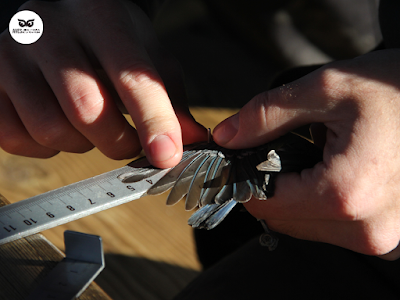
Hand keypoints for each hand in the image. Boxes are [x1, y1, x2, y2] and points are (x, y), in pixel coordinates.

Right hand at [0, 0, 205, 167]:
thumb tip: (190, 141)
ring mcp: (12, 54)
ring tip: (91, 125)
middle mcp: (50, 30)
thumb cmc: (112, 40)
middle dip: (118, 142)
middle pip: (87, 111)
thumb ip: (171, 100)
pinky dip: (46, 147)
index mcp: (102, 18)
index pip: (131, 75)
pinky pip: (17, 137)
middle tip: (130, 141)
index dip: (153, 121)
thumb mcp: (150, 57)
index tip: (167, 156)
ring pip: (51, 130)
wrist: (63, 15)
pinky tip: (60, 124)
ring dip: (82, 144)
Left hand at [213, 49, 399, 258]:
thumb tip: (227, 136)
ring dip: (295, 197)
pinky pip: (333, 228)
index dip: (242, 178)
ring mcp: (382, 239)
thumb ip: (266, 115)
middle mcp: (367, 230)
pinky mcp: (387, 235)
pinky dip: (319, 204)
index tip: (238, 156)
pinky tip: (330, 172)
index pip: (264, 203)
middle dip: (268, 187)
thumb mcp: (327, 90)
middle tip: (276, 151)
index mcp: (346, 195)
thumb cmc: (398, 88)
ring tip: (313, 158)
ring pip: (306, 227)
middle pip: (283, 219)